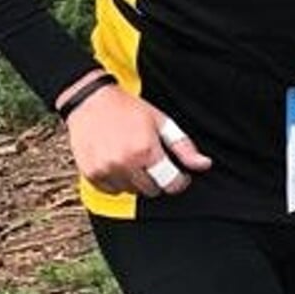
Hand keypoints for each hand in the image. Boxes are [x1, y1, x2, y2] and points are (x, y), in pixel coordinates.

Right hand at [58, 74, 212, 196]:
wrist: (90, 101)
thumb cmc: (128, 109)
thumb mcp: (162, 122)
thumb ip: (184, 147)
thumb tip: (204, 164)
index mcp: (145, 150)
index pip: (171, 183)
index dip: (180, 181)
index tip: (179, 175)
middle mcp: (125, 163)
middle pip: (152, 190)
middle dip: (157, 178)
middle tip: (152, 160)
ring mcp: (106, 170)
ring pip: (132, 192)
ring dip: (137, 180)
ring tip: (132, 157)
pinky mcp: (91, 174)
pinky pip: (112, 191)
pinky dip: (118, 181)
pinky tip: (118, 162)